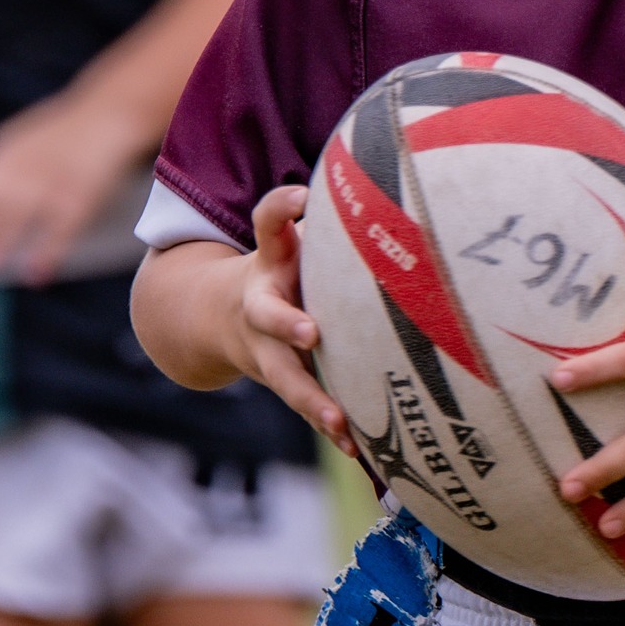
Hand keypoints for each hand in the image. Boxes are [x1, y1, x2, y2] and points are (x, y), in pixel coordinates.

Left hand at [0, 91, 145, 283]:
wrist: (107, 117)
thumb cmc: (61, 135)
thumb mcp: (19, 143)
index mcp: (3, 154)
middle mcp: (21, 169)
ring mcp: (50, 184)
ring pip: (15, 221)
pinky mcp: (78, 199)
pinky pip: (57, 233)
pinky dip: (45, 255)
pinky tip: (36, 274)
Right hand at [234, 186, 355, 455]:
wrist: (218, 317)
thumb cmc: (284, 268)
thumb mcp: (293, 238)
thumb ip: (331, 217)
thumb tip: (406, 174)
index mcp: (271, 260)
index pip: (267, 224)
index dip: (280, 210)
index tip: (299, 198)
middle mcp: (262, 304)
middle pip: (267, 313)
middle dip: (286, 323)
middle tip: (310, 333)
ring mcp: (266, 347)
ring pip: (283, 376)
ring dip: (311, 398)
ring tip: (339, 422)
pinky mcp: (281, 378)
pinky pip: (306, 405)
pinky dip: (331, 427)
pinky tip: (360, 451)